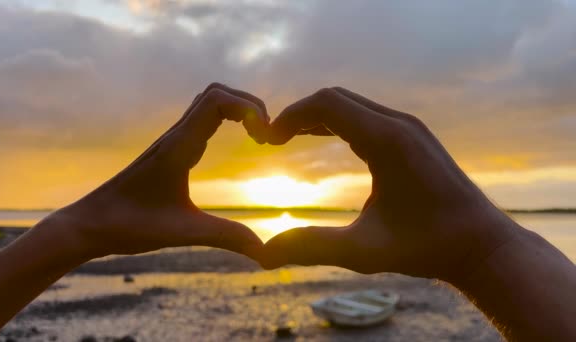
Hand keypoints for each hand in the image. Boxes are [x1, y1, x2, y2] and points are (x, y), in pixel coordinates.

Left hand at [52, 83, 267, 258]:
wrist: (90, 224)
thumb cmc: (129, 226)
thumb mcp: (182, 232)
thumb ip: (225, 236)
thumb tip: (263, 251)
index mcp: (178, 147)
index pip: (217, 100)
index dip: (248, 108)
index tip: (264, 137)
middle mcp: (175, 137)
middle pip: (216, 92)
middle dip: (248, 104)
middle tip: (265, 135)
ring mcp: (172, 141)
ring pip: (208, 103)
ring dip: (237, 110)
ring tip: (257, 137)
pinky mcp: (170, 151)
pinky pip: (201, 119)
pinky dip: (226, 120)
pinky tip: (235, 144)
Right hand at [261, 87, 517, 281]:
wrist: (481, 244)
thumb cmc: (427, 247)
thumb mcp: (363, 251)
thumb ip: (312, 246)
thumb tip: (263, 255)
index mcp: (387, 140)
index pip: (327, 104)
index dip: (290, 116)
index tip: (268, 140)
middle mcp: (399, 124)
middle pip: (337, 97)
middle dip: (300, 113)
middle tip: (274, 140)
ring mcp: (410, 127)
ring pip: (353, 104)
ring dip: (319, 116)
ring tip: (289, 138)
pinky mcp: (414, 136)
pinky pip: (368, 115)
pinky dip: (339, 122)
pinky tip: (324, 139)